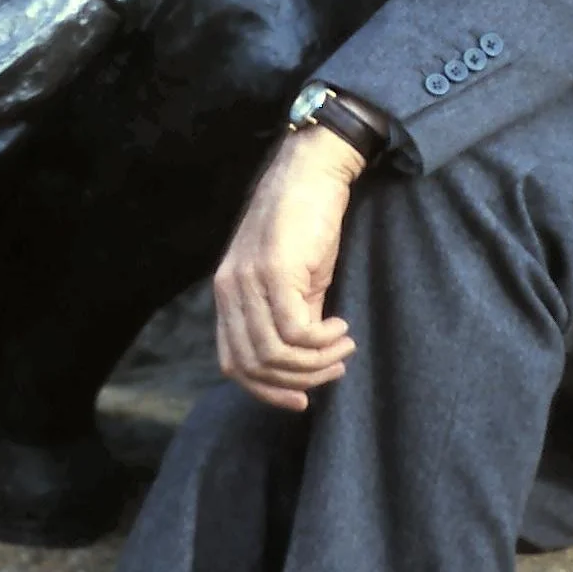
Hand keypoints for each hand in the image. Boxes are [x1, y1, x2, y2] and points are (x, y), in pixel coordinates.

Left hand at [214, 127, 363, 410]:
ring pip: (275, 354)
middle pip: (253, 366)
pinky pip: (295, 331)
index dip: (267, 391)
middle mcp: (230, 290)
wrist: (313, 172)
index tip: (303, 400)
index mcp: (228, 294)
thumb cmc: (307, 223)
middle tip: (334, 370)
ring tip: (344, 348)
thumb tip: (304, 362)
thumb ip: (290, 318)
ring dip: (316, 363)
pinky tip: (342, 328)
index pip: (234, 364)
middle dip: (297, 381)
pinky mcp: (275, 271)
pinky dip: (322, 342)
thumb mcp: (294, 280)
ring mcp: (249, 281)